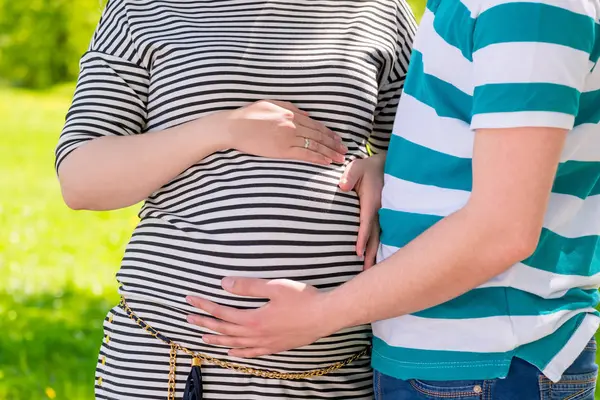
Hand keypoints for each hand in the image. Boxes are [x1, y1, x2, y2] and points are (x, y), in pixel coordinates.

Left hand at [186, 278, 336, 357]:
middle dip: (205, 324)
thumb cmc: (303, 298)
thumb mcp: (274, 286)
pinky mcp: (276, 347)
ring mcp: (266, 343)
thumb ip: (248, 286)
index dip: (204, 307)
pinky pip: (252, 353)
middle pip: (224, 330)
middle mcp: (256, 334)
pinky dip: (239, 353)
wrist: (325, 316)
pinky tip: (233, 352)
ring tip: (203, 338)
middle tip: (188, 319)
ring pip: (235, 344)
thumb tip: (224, 283)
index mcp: (254, 318)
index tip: (190, 300)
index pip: (222, 313)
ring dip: (217, 340)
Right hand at [222, 100, 346, 164]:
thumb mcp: (270, 104)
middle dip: (333, 143)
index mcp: (290, 113)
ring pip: (315, 145)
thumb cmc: (248, 115)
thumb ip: (290, 107)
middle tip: (344, 149)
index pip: (315, 124)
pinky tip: (326, 162)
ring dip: (329, 152)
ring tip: (339, 158)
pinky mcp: (282, 150)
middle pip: (318, 135)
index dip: (328, 132)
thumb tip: (306, 114)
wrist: (233, 127)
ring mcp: (288, 137)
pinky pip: (304, 154)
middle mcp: (292, 125)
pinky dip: (317, 157)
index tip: (337, 138)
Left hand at [339, 153, 385, 268]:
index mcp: (371, 202)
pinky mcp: (381, 217)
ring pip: (378, 238)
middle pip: (374, 237)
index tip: (357, 253)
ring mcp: (382, 215)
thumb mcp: (357, 167)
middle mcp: (379, 211)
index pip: (366, 223)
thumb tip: (343, 186)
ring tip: (370, 272)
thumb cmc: (367, 168)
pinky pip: (378, 234)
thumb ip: (350, 175)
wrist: (385, 166)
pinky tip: (373, 260)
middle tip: (365, 273)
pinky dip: (375, 247)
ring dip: (374, 254)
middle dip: (370, 255)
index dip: (362, 238)